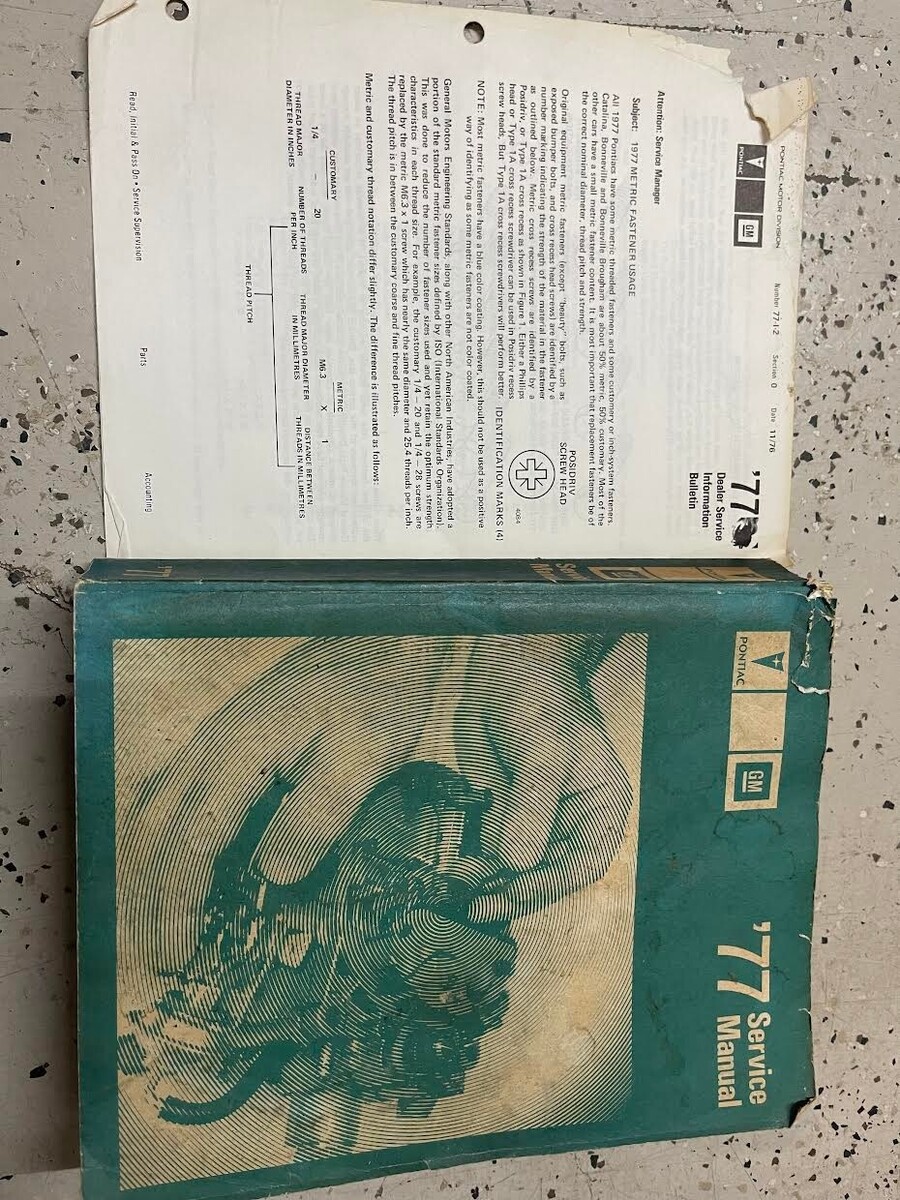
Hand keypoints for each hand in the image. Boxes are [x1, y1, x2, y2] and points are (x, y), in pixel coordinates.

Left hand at [454, 635, 634, 922]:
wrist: (504, 668)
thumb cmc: (541, 699)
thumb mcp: (542, 748)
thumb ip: (532, 804)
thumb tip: (517, 863)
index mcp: (600, 808)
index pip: (583, 863)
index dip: (551, 886)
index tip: (514, 894)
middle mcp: (570, 823)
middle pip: (548, 875)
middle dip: (515, 893)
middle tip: (480, 904)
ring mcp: (533, 821)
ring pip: (516, 869)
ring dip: (490, 884)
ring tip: (462, 890)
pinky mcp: (500, 814)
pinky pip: (489, 849)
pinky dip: (474, 863)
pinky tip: (456, 869)